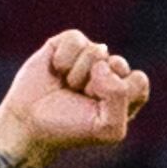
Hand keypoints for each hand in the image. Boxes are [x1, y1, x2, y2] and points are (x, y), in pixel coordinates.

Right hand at [0, 30, 147, 158]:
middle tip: (80, 98)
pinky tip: (56, 72)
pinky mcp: (67, 44)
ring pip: (97, 51)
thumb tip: (103, 62)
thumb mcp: (108, 128)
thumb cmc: (69, 128)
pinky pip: (75, 39)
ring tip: (67, 87)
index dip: (117, 94)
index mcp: (126, 94)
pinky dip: (63, 58)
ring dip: (77, 74)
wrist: (28, 123)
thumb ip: (121, 97)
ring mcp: (89, 57)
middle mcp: (111, 72)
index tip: (97, 108)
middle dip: (97, 85)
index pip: (138, 81)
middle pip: (119, 64)